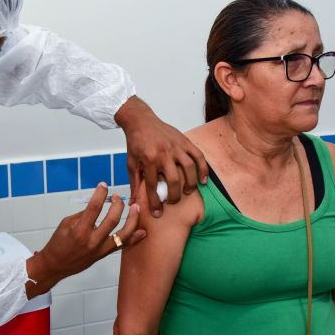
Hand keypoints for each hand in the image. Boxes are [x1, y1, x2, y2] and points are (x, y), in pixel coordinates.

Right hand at [25, 183, 145, 297]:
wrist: (55, 266)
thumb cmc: (58, 243)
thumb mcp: (66, 224)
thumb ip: (83, 214)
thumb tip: (98, 204)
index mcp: (80, 230)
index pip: (94, 208)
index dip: (100, 194)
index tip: (103, 185)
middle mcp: (92, 240)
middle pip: (112, 219)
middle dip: (118, 204)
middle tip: (117, 197)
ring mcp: (100, 249)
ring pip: (123, 234)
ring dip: (132, 219)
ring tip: (136, 208)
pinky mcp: (104, 255)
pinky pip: (122, 246)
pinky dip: (133, 239)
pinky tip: (142, 231)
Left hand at [114, 96, 207, 217]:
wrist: (140, 120)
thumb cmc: (135, 142)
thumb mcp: (131, 163)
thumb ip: (134, 183)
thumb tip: (133, 203)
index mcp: (148, 159)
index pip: (153, 186)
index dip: (155, 202)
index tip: (157, 213)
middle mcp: (163, 153)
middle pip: (173, 179)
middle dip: (174, 195)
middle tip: (173, 202)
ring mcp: (176, 146)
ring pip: (189, 168)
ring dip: (190, 183)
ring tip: (187, 192)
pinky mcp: (184, 141)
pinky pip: (198, 155)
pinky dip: (203, 168)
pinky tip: (203, 180)